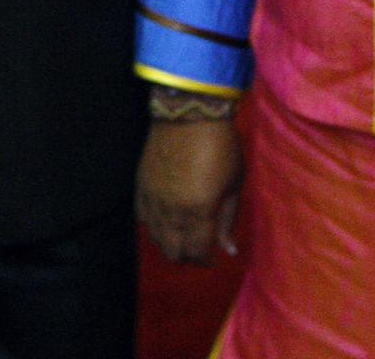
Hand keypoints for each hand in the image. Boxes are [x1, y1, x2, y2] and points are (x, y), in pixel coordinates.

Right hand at [136, 118, 241, 263]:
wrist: (189, 113)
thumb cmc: (220, 146)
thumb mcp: (234, 184)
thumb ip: (228, 220)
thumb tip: (229, 249)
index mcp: (199, 211)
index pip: (197, 252)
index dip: (205, 259)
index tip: (212, 256)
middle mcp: (172, 210)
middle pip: (173, 252)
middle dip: (187, 257)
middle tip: (198, 249)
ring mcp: (153, 198)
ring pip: (155, 238)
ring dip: (169, 243)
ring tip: (182, 236)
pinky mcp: (140, 185)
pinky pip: (141, 218)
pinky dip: (153, 225)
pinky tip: (164, 220)